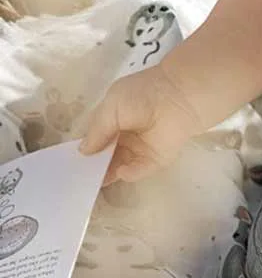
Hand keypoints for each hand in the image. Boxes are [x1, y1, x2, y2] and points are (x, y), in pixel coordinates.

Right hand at [78, 65, 204, 184]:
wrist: (180, 95)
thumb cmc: (142, 94)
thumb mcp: (111, 106)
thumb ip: (96, 130)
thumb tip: (82, 151)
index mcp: (114, 120)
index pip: (94, 141)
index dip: (82, 152)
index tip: (65, 166)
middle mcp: (125, 137)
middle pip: (104, 158)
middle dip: (90, 168)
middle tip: (73, 181)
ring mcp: (140, 150)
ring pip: (118, 167)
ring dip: (106, 174)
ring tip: (90, 183)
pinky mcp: (156, 159)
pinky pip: (139, 170)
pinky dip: (129, 173)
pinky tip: (121, 171)